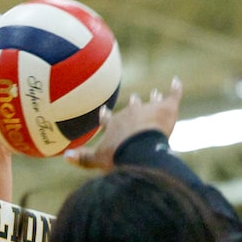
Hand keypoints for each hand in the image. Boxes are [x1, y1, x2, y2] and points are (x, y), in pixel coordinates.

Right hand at [64, 76, 182, 170]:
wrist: (139, 150)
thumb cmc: (118, 156)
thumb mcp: (97, 160)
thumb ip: (82, 158)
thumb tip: (65, 157)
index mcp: (115, 125)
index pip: (109, 119)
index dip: (106, 116)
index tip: (104, 110)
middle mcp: (130, 113)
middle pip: (132, 107)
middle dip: (134, 104)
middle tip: (135, 97)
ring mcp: (148, 109)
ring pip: (151, 102)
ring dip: (153, 98)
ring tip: (155, 92)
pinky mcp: (166, 109)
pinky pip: (172, 95)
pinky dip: (175, 89)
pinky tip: (177, 81)